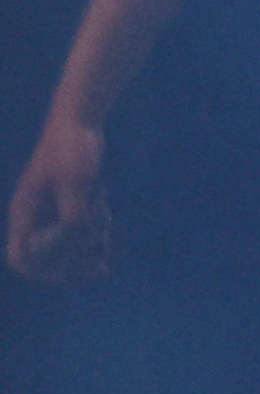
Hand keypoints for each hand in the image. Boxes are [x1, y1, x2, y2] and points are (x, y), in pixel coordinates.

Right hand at [7, 118, 110, 285]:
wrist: (81, 122)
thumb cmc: (72, 147)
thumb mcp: (74, 178)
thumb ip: (74, 211)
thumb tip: (78, 239)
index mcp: (26, 213)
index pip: (22, 258)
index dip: (41, 271)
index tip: (67, 269)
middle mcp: (38, 219)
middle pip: (49, 261)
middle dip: (74, 262)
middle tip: (96, 248)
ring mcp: (56, 214)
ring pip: (72, 250)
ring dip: (89, 245)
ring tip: (99, 212)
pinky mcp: (74, 207)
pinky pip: (86, 235)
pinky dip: (98, 234)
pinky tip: (103, 211)